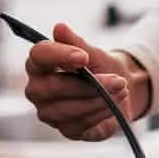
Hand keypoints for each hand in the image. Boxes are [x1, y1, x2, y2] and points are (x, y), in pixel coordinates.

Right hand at [23, 23, 147, 139]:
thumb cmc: (99, 67)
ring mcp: (49, 113)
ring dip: (99, 99)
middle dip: (88, 85)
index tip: (83, 57)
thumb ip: (76, 42)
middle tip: (117, 80)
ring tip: (121, 90)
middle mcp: (37, 90)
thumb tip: (59, 27)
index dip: (58, 56)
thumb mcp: (93, 53)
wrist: (119, 88)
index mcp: (39, 64)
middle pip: (53, 88)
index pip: (38, 56)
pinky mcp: (66, 130)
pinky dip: (101, 113)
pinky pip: (81, 124)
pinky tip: (114, 105)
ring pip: (69, 109)